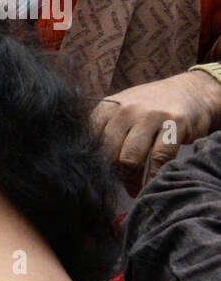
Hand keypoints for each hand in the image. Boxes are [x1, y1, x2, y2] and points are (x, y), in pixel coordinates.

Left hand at [92, 70, 220, 191]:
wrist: (191, 90)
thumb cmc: (148, 110)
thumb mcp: (122, 112)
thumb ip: (106, 134)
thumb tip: (93, 170)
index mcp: (107, 107)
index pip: (90, 140)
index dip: (92, 162)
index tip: (97, 176)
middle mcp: (125, 110)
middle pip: (108, 152)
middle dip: (111, 173)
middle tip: (116, 185)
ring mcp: (150, 116)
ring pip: (130, 157)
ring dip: (131, 179)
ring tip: (134, 190)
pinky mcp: (174, 124)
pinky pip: (159, 158)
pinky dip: (153, 176)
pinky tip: (150, 184)